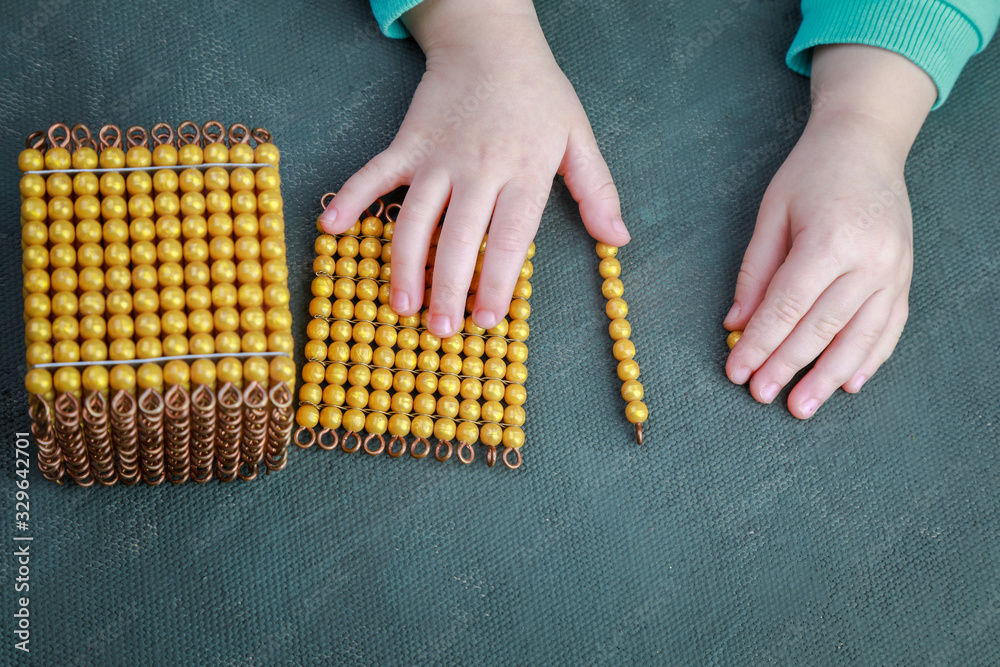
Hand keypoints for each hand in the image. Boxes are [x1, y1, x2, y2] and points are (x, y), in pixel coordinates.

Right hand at [319, 0, 629, 335]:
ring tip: (402, 306)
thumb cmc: (538, 95)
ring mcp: (438, 156)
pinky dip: (351, 198)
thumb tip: (618, 239)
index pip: (510, 239)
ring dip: (404, 265)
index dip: (496, 283)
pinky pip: (374, 173)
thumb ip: (597, 191)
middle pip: (459, 238)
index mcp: (523, 172)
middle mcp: (479, 169)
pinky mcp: (407, 143)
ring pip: (415, 218)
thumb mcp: (578, 138)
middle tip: (442, 331)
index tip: (488, 320)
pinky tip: (331, 228)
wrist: (490, 41)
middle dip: (449, 289)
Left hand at [724, 45, 936, 417]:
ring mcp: (894, 270)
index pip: (787, 306)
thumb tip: (735, 324)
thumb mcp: (771, 215)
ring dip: (829, 376)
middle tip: (761, 395)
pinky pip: (889, 327)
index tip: (736, 371)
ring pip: (859, 336)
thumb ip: (754, 272)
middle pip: (822, 327)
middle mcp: (870, 259)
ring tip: (802, 406)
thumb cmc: (810, 175)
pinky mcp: (905, 277)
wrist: (866, 145)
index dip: (760, 343)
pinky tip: (849, 384)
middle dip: (788, 365)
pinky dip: (869, 359)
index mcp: (831, 239)